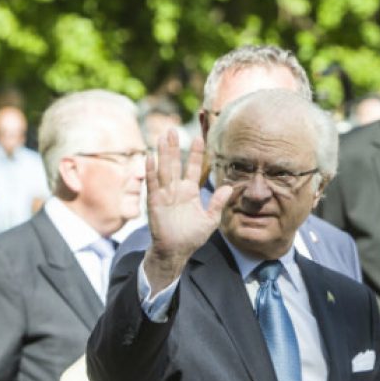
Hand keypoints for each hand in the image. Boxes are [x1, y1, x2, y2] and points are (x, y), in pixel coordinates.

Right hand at [141, 130, 232, 291]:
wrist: (176, 251)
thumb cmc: (192, 237)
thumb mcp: (210, 220)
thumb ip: (217, 203)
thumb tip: (230, 188)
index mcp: (190, 192)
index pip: (194, 168)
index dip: (196, 154)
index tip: (199, 138)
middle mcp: (177, 190)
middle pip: (176, 164)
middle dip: (174, 147)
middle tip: (173, 129)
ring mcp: (165, 195)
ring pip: (164, 169)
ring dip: (163, 153)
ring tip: (163, 136)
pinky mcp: (155, 202)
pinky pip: (153, 184)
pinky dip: (151, 171)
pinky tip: (150, 157)